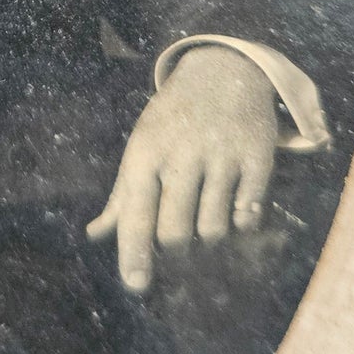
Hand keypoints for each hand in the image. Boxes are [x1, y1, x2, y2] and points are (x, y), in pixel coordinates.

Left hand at [87, 43, 276, 291]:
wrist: (225, 68)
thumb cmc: (174, 118)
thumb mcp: (142, 145)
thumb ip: (122, 195)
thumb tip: (95, 235)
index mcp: (146, 151)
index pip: (136, 213)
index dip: (134, 254)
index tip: (136, 285)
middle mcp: (182, 153)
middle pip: (175, 231)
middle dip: (175, 249)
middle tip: (179, 242)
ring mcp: (222, 155)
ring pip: (213, 229)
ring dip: (209, 236)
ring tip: (207, 216)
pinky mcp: (258, 156)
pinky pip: (249, 213)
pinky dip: (242, 221)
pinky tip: (236, 206)